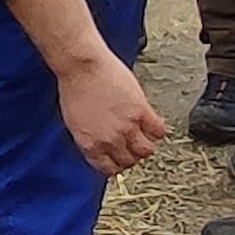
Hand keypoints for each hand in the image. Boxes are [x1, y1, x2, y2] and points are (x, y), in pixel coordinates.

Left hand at [56, 55, 166, 175]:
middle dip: (132, 157)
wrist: (82, 66)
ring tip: (146, 138)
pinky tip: (155, 126)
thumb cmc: (74, 87)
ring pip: (146, 150)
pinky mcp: (140, 111)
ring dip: (146, 147)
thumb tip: (100, 146)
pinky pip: (158, 131)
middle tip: (134, 148)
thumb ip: (90, 138)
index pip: (108, 169)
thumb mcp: (75, 122)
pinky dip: (159, 131)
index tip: (120, 161)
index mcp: (90, 144)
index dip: (116, 166)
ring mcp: (127, 126)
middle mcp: (109, 140)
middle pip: (129, 161)